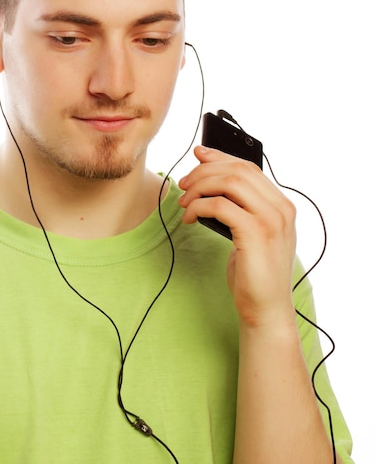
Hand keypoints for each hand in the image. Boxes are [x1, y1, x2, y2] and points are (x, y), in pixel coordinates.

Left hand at [178, 145, 296, 327]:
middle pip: (237, 170)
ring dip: (199, 187)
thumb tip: (210, 176)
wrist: (265, 309)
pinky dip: (199, 206)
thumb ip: (238, 206)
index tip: (198, 155)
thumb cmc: (253, 272)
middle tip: (183, 184)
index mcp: (281, 205)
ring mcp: (271, 220)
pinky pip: (220, 206)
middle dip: (204, 172)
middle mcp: (281, 209)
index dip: (220, 157)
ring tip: (184, 202)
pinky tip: (189, 217)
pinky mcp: (256, 234)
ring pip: (229, 183)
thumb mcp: (248, 232)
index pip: (249, 167)